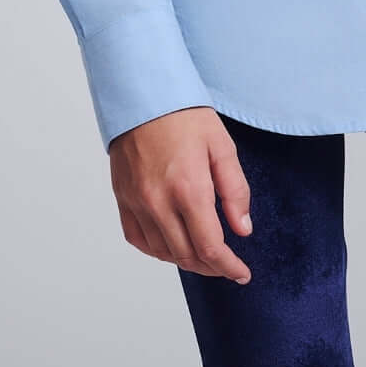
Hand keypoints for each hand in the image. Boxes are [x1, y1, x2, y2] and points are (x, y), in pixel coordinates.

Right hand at [108, 107, 253, 282]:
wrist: (141, 93)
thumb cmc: (183, 114)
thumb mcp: (221, 146)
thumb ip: (235, 190)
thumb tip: (243, 229)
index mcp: (188, 188)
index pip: (210, 247)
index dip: (229, 267)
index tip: (241, 273)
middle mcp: (159, 201)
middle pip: (187, 256)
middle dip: (212, 267)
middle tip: (227, 264)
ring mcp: (137, 201)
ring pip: (163, 252)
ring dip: (186, 259)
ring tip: (203, 252)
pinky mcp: (122, 197)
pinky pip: (138, 239)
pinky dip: (157, 249)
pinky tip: (172, 244)